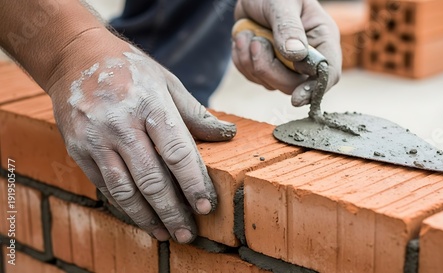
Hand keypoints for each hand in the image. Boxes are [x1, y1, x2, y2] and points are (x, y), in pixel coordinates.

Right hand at [47, 30, 235, 242]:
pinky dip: (124, 206)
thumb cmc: (130, 70)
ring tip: (166, 234)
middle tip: (188, 233)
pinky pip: (104, 186)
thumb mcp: (167, 82)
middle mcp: (120, 124)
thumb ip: (196, 113)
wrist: (74, 57)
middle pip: (151, 178)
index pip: (177, 152)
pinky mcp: (78, 150)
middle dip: (172, 211)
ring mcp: (95, 139)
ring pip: (124, 190)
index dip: (194, 183)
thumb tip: (228, 134)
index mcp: (149, 104)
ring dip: (147, 217)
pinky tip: (141, 217)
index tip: (206, 207)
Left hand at [233, 0, 341, 105]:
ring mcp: (287, 65)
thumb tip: (297, 54)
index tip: (297, 98)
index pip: (329, 73)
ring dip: (251, 61)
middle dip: (270, 69)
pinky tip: (243, 39)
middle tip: (255, 44)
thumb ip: (289, 27)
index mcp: (322, 37)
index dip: (315, 89)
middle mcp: (308, 55)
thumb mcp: (282, 3)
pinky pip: (253, 77)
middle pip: (296, 86)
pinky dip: (242, 60)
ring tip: (248, 34)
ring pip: (271, 84)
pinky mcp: (267, 67)